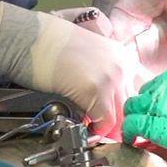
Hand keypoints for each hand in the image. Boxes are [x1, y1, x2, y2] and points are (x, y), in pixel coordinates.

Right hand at [0, 3, 147, 133]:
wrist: (27, 37)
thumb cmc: (49, 44)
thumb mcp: (88, 52)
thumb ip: (104, 71)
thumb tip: (109, 98)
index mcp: (121, 54)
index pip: (139, 91)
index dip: (127, 108)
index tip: (118, 118)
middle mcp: (122, 64)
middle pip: (131, 106)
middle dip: (119, 121)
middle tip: (105, 129)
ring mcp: (110, 77)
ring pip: (120, 116)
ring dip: (108, 127)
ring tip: (94, 128)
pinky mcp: (95, 90)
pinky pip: (104, 122)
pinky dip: (95, 129)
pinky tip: (85, 124)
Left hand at [120, 59, 166, 162]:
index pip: (164, 79)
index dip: (163, 93)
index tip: (166, 101)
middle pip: (147, 90)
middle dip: (147, 102)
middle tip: (149, 113)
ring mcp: (160, 101)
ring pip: (134, 106)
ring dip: (135, 115)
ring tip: (136, 125)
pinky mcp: (155, 124)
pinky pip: (134, 124)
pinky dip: (130, 130)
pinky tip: (132, 137)